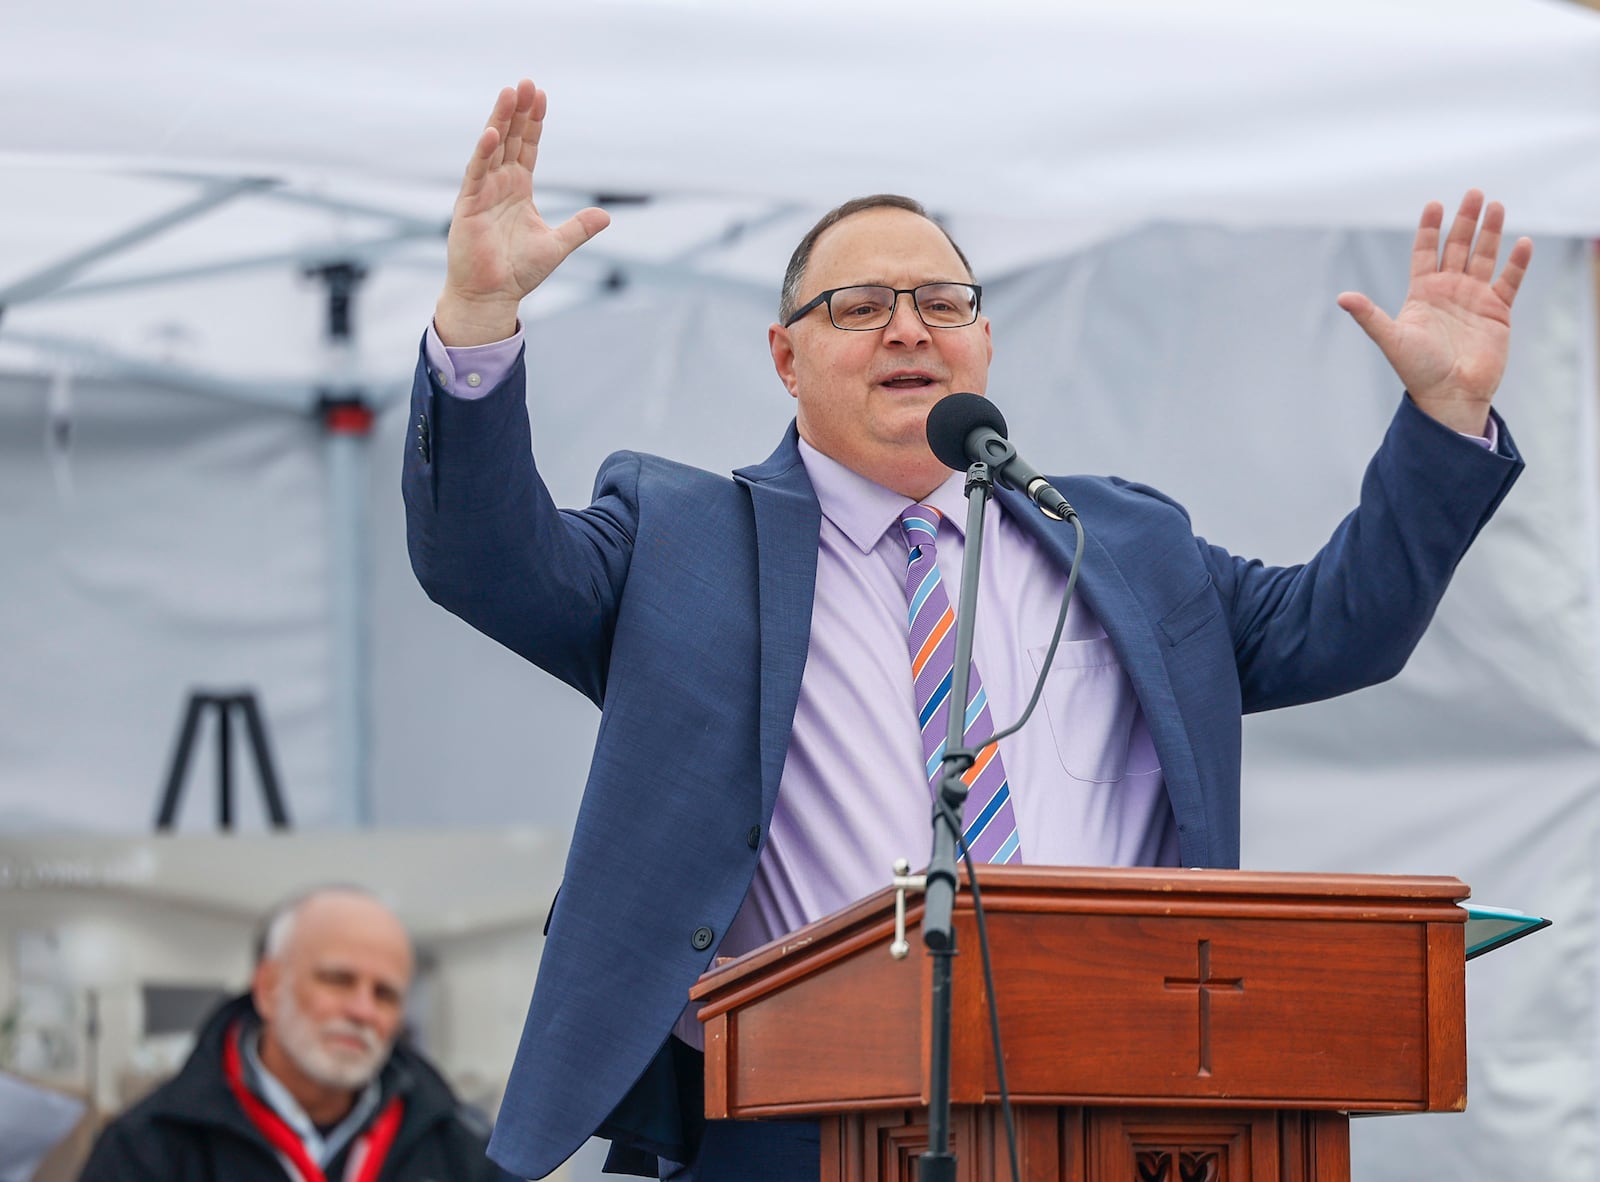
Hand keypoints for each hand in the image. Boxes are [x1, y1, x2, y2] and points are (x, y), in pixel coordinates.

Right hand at [434, 80, 609, 345]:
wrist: (492, 296)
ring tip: (509, 93)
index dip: (534, 122)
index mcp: (519, 189)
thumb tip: (607, 215)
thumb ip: (579, 228)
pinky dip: (483, 152)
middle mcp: (499, 184)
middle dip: (518, 111)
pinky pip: (476, 173)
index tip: (541, 96)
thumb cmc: (518, 272)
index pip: (527, 147)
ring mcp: (482, 192)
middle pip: (509, 139)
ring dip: (499, 120)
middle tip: (526, 82)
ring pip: (491, 148)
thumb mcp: (557, 245)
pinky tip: (492, 132)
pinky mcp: (468, 205)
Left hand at [1337, 190, 1531, 435]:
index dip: (1430, 228)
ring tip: (1497, 205)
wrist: (1449, 395)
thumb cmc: (1417, 369)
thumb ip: (1369, 315)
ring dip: (1491, 232)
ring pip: (1484, 256)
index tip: (1435, 203)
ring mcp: (1475, 298)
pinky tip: (1522, 242)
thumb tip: (1341, 297)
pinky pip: (1510, 280)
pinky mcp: (1498, 311)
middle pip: (1458, 246)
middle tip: (1474, 193)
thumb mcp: (1391, 338)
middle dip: (1465, 220)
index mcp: (1422, 292)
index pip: (1425, 251)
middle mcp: (1448, 290)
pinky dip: (1516, 263)